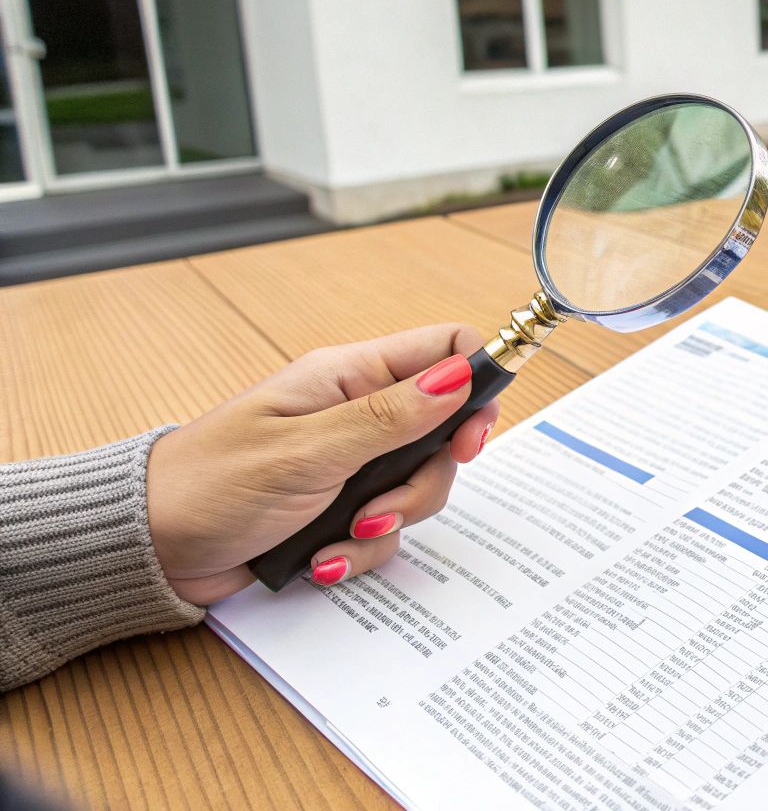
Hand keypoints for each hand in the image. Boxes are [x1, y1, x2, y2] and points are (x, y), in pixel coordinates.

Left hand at [146, 324, 500, 603]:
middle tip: (388, 502)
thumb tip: (461, 374)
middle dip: (428, 478)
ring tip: (342, 534)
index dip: (476, 385)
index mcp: (348, 376)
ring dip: (392, 520)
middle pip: (444, 431)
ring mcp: (352, 463)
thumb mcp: (306, 450)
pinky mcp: (341, 509)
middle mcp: (358, 414)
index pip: (444, 350)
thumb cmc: (208, 484)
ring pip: (420, 485)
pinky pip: (388, 529)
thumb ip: (388, 415)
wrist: (150, 549)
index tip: (471, 437)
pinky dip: (363, 550)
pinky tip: (322, 557)